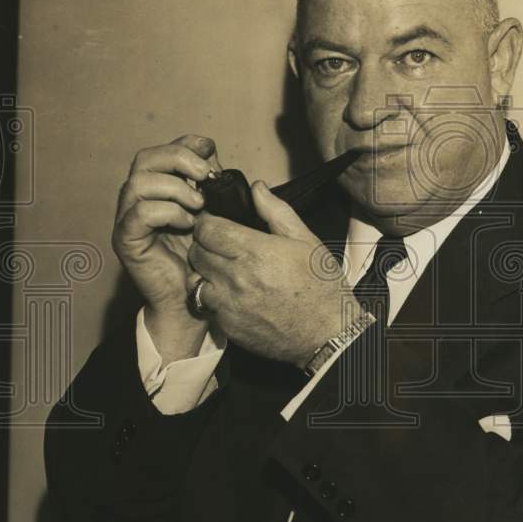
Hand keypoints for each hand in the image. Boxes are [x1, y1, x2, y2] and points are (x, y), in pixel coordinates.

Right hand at [112, 134, 221, 360]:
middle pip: (146, 158)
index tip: (211, 149)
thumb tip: (217, 165)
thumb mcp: (214, 218)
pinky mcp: (126, 240)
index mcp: (159, 189)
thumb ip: (213, 190)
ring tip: (198, 205)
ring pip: (138, 182)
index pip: (163, 151)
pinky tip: (187, 223)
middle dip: (178, 158)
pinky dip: (166, 212)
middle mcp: (139, 199)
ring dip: (173, 187)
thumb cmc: (202, 261)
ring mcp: (129, 219)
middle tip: (205, 175)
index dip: (185, 144)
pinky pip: (138, 214)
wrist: (189, 301)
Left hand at [187, 181, 364, 367]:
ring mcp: (229, 305)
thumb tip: (256, 188)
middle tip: (220, 246)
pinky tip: (233, 295)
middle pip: (196, 252)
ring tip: (223, 271)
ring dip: (204, 272)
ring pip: (194, 279)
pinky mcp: (228, 326)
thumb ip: (275, 211)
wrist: (328, 334)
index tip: (215, 224)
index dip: (207, 223)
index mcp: (255, 251)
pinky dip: (213, 297)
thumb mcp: (305, 240)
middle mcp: (237, 278)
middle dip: (204, 245)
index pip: (207, 229)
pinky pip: (206, 305)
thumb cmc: (321, 286)